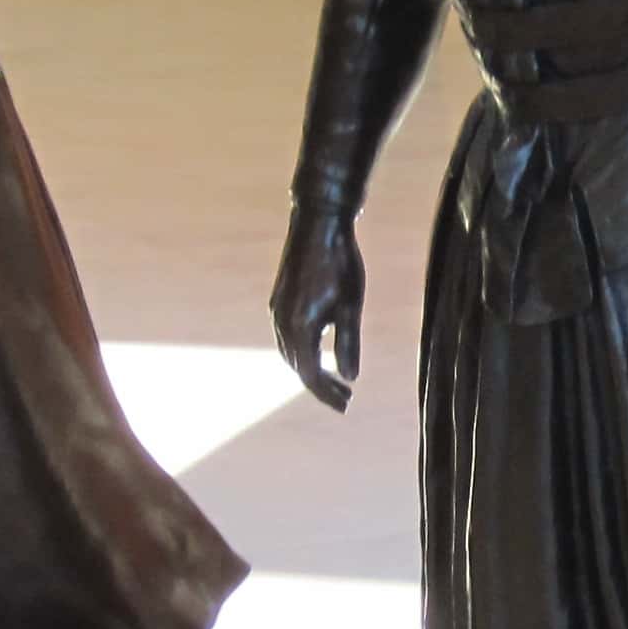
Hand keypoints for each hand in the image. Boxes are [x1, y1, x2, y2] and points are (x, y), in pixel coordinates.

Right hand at [271, 207, 364, 410]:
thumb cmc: (340, 262)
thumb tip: (349, 378)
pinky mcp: (279, 301)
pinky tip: (317, 351)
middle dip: (320, 385)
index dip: (327, 393)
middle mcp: (282, 322)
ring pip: (289, 353)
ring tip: (332, 381)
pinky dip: (301, 353)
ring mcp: (277, 311)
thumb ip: (348, 343)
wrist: (318, 223)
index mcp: (300, 326)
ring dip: (309, 370)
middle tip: (345, 398)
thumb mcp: (350, 305)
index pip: (310, 374)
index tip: (346, 405)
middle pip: (298, 367)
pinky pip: (286, 337)